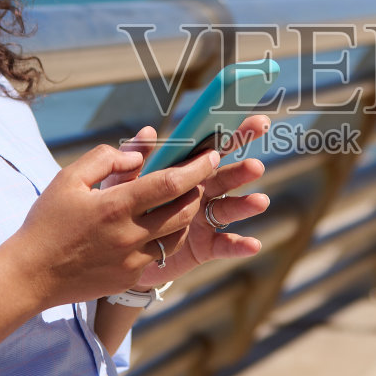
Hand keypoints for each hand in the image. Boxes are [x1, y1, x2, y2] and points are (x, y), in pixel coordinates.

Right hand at [2, 143, 219, 307]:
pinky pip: (160, 254)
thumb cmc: (47, 222)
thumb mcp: (68, 179)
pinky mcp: (129, 276)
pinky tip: (156, 225)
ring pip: (177, 235)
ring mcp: (132, 260)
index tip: (211, 156)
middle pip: (184, 211)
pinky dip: (165, 236)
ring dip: (185, 215)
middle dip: (197, 191)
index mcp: (115, 206)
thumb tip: (138, 155)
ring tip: (180, 200)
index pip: (170, 184)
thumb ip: (105, 159)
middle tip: (197, 177)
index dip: (196, 169)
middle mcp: (129, 235)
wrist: (31, 274)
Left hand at [105, 115, 271, 286]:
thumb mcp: (123, 183)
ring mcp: (204, 220)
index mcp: (184, 172)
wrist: (116, 253)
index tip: (257, 122)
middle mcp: (200, 193)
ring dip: (244, 205)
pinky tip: (253, 245)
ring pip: (227, 209)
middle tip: (256, 167)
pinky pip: (223, 245)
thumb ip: (134, 158)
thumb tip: (147, 132)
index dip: (235, 134)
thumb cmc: (122, 210)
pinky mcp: (203, 247)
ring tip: (259, 202)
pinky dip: (239, 245)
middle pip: (226, 177)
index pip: (212, 148)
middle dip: (243, 171)